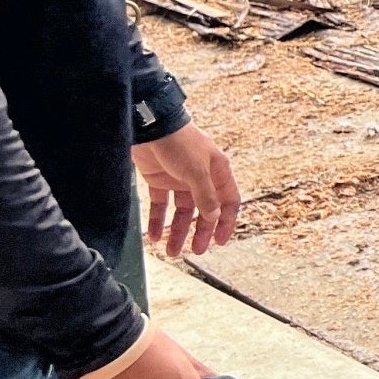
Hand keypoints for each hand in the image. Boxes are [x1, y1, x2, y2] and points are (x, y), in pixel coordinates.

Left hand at [133, 123, 241, 257]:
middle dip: (200, 232)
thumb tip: (214, 218)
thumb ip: (206, 196)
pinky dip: (158, 221)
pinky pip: (161, 206)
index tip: (220, 242)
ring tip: (172, 251)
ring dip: (178, 232)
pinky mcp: (159, 180)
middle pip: (204, 211)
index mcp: (217, 172)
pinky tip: (155, 236)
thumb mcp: (197, 170)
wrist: (149, 126)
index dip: (226, 223)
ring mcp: (180, 180)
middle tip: (195, 251)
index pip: (228, 202)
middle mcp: (201, 178)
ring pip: (182, 212)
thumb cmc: (180, 142)